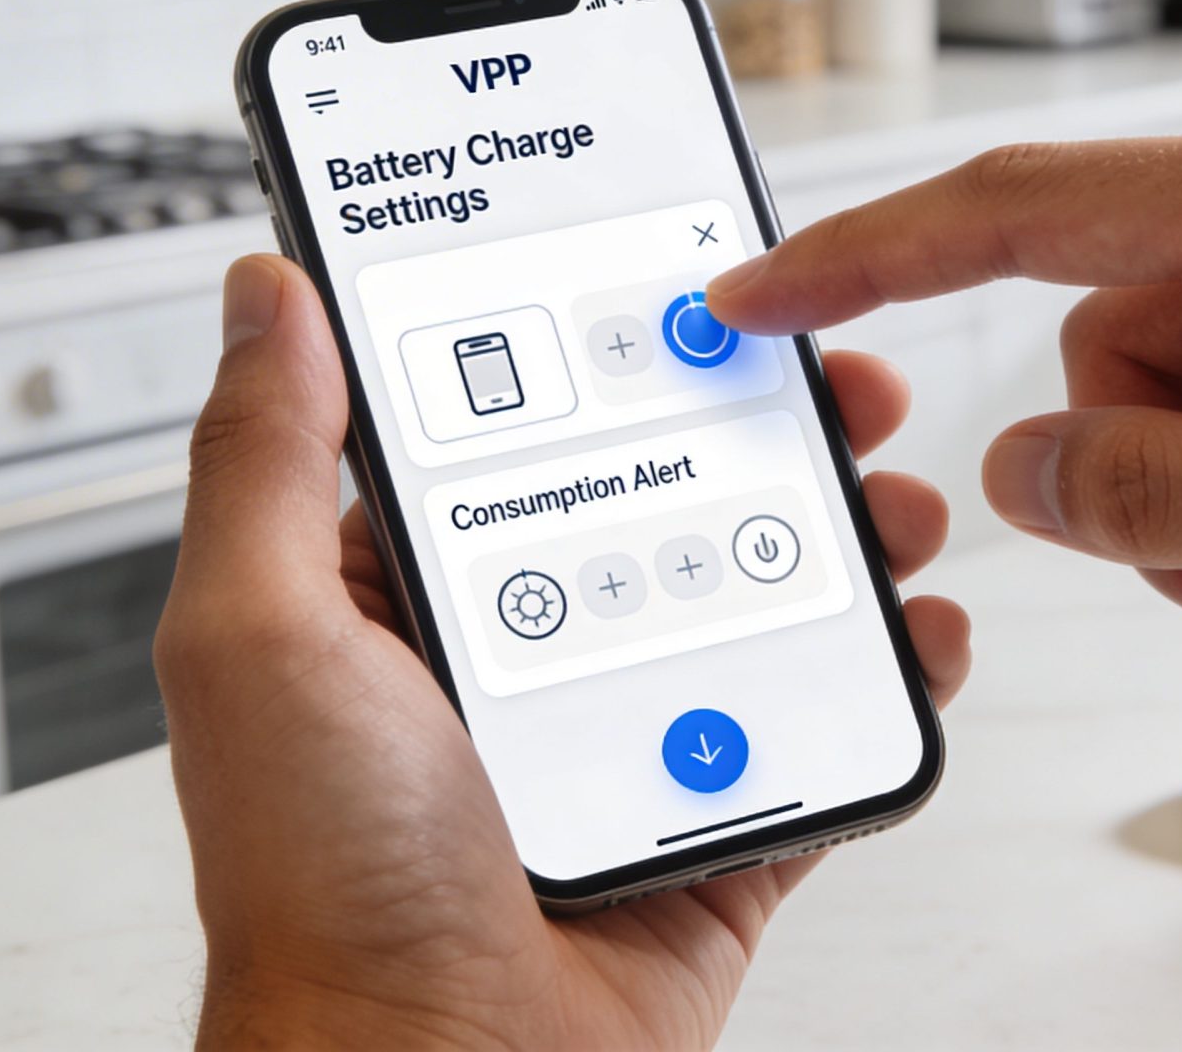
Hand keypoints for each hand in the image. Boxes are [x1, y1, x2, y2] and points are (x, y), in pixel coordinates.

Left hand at [157, 255, 966, 1049]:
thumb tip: (269, 296)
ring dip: (847, 539)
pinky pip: (817, 730)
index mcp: (403, 599)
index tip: (694, 292)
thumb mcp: (260, 637)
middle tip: (841, 388)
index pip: (518, 434)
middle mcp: (518, 659)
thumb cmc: (319, 887)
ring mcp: (621, 741)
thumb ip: (267, 460)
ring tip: (898, 501)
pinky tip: (920, 632)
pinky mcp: (711, 824)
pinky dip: (886, 680)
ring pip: (758, 601)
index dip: (611, 351)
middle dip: (767, 432)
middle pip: (668, 500)